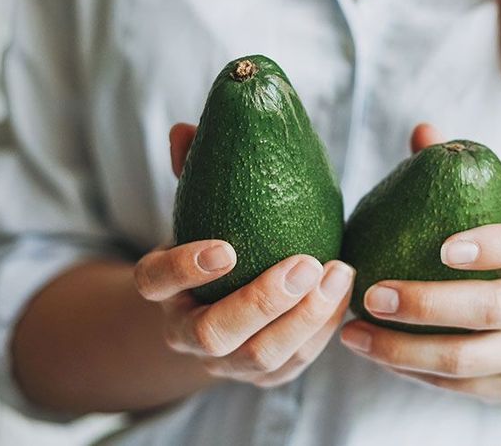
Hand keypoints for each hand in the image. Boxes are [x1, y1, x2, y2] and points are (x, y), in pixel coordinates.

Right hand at [132, 123, 353, 387]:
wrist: (222, 305)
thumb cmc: (214, 238)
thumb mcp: (199, 208)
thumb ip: (194, 170)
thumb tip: (186, 126)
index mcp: (163, 289)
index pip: (155, 282)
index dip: (183, 269)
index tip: (226, 248)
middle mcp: (187, 334)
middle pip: (214, 335)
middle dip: (263, 302)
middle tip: (305, 264)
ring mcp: (228, 363)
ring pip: (261, 357)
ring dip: (305, 317)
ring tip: (338, 273)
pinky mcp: (266, 375)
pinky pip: (297, 363)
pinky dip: (323, 328)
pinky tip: (345, 290)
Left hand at [339, 124, 500, 402]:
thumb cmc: (496, 259)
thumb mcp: (486, 217)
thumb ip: (453, 176)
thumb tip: (424, 131)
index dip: (493, 245)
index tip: (442, 246)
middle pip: (495, 308)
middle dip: (429, 304)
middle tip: (373, 293)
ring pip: (470, 359)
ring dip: (405, 349)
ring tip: (355, 333)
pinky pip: (457, 387)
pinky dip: (411, 372)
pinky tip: (374, 352)